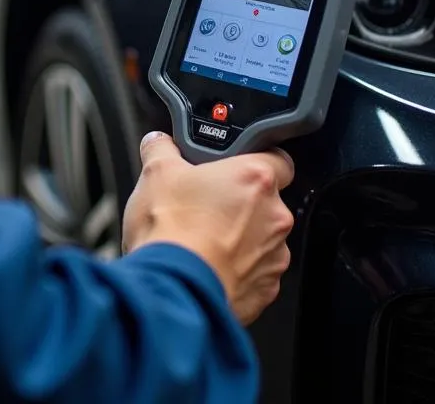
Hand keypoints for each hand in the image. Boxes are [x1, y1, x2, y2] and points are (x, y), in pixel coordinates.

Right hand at [122, 132, 294, 325]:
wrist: (174, 290)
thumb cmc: (171, 232)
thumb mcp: (155, 173)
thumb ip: (162, 149)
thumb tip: (158, 143)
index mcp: (255, 178)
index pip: (278, 158)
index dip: (255, 160)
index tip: (235, 166)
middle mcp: (274, 216)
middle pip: (265, 200)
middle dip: (239, 202)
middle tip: (204, 205)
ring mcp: (274, 256)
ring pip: (261, 238)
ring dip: (238, 237)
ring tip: (200, 240)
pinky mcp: (266, 290)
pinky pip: (255, 272)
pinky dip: (235, 269)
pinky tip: (206, 265)